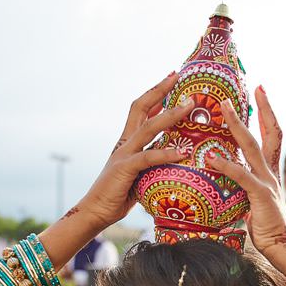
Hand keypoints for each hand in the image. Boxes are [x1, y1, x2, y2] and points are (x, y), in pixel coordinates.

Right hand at [77, 74, 193, 228]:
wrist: (96, 210)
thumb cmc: (120, 195)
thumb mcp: (140, 173)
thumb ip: (152, 162)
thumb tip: (175, 157)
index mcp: (127, 141)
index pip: (141, 109)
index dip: (156, 92)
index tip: (172, 78)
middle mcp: (124, 142)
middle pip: (141, 107)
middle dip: (160, 90)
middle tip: (177, 75)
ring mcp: (124, 153)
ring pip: (148, 127)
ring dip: (170, 114)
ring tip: (189, 105)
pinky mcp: (125, 168)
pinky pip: (149, 157)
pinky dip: (167, 153)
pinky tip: (183, 151)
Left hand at [208, 87, 285, 256]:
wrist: (280, 246)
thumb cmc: (264, 227)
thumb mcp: (252, 200)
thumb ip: (242, 185)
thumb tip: (225, 176)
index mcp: (270, 171)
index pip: (272, 135)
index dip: (268, 113)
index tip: (261, 93)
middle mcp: (271, 171)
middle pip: (268, 132)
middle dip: (261, 109)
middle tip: (253, 86)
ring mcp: (267, 181)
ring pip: (252, 147)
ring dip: (236, 126)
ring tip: (223, 108)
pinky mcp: (260, 195)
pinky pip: (241, 175)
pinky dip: (226, 164)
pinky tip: (212, 157)